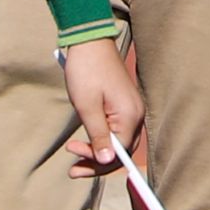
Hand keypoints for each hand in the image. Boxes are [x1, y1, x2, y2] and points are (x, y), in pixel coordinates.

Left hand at [63, 35, 145, 170]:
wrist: (89, 41)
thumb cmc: (86, 71)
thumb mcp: (87, 107)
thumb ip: (99, 136)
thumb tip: (107, 162)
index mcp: (130, 115)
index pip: (120, 152)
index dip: (98, 163)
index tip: (74, 164)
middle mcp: (137, 114)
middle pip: (122, 150)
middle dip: (98, 162)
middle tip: (73, 167)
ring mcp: (132, 108)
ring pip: (119, 141)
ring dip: (98, 150)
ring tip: (74, 150)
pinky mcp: (125, 104)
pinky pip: (117, 129)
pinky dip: (102, 137)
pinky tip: (86, 138)